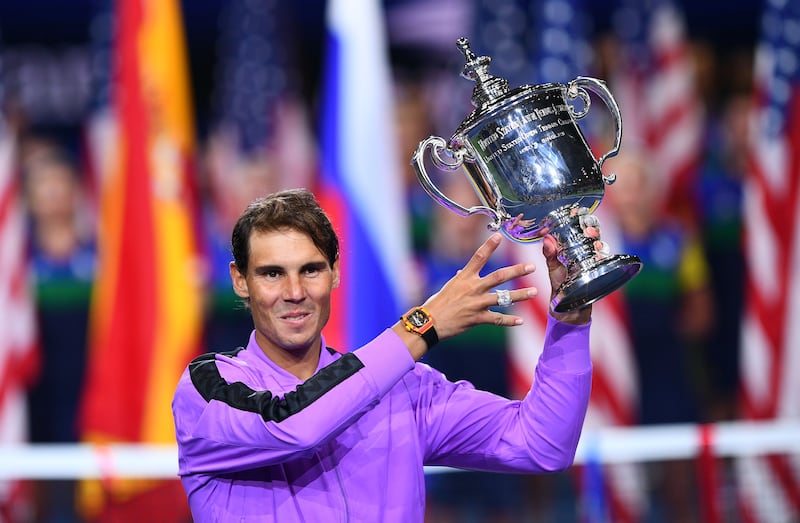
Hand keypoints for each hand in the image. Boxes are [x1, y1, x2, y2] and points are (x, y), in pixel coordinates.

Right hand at [421, 233, 536, 340]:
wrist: (430, 322)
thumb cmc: (437, 303)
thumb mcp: (449, 287)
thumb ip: (460, 279)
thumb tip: (462, 272)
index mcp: (464, 277)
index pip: (478, 257)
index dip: (489, 246)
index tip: (499, 236)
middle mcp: (473, 288)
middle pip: (499, 276)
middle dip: (517, 271)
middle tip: (532, 266)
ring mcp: (476, 303)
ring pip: (503, 298)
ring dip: (520, 295)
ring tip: (534, 292)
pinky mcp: (477, 318)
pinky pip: (497, 319)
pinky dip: (509, 321)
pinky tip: (521, 321)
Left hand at [542, 207, 604, 324]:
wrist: (568, 308)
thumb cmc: (560, 284)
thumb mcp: (553, 268)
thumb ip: (550, 254)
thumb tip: (546, 239)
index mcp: (575, 248)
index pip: (581, 229)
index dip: (581, 219)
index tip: (577, 210)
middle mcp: (587, 253)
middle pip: (594, 235)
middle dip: (592, 229)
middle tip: (588, 229)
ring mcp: (595, 263)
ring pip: (601, 248)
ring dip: (599, 244)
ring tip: (595, 244)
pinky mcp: (600, 275)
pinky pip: (605, 264)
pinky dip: (603, 259)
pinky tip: (600, 255)